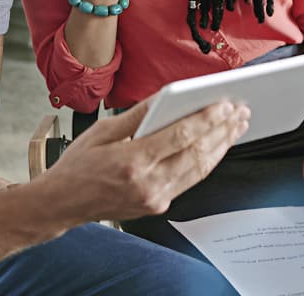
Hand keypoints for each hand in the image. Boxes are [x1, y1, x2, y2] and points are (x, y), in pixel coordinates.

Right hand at [44, 98, 249, 223]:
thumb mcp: (102, 131)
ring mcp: (155, 199)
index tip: (225, 105)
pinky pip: (190, 181)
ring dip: (222, 146)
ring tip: (237, 126)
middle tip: (240, 111)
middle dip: (223, 131)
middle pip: (196, 154)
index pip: (179, 137)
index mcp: (131, 162)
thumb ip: (138, 115)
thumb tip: (165, 96)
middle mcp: (147, 184)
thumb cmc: (78, 166)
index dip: (206, 120)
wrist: (62, 204)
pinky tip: (217, 146)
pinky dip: (207, 161)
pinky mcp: (158, 206)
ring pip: (199, 170)